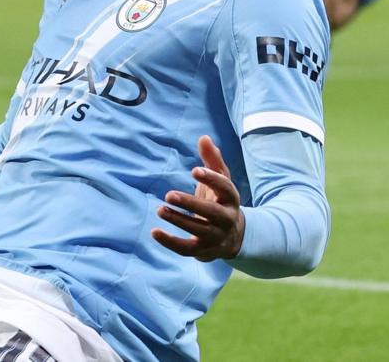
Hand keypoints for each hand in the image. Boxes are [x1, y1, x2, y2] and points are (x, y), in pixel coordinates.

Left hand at [152, 135, 244, 261]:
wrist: (234, 237)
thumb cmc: (221, 201)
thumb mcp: (221, 181)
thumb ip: (212, 160)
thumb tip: (203, 137)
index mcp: (231, 199)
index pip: (225, 188)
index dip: (211, 179)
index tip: (194, 170)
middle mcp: (226, 219)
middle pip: (211, 213)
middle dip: (190, 204)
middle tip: (168, 195)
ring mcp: (215, 237)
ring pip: (198, 230)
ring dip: (178, 220)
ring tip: (160, 209)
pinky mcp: (203, 251)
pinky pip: (187, 249)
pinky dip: (170, 242)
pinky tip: (155, 232)